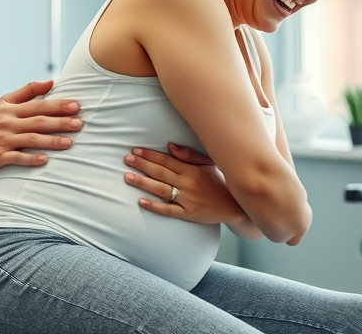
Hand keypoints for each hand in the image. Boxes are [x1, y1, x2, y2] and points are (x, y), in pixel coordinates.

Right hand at [0, 80, 80, 173]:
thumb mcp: (2, 104)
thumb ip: (27, 92)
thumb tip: (51, 82)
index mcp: (10, 110)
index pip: (37, 105)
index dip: (57, 105)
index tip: (76, 105)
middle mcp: (7, 124)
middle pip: (37, 121)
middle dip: (60, 122)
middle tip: (80, 123)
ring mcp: (2, 141)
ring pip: (30, 140)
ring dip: (51, 141)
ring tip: (70, 142)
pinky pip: (16, 158)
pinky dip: (30, 159)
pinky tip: (44, 160)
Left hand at [123, 143, 247, 225]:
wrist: (235, 206)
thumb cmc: (219, 182)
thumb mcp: (208, 164)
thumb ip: (189, 155)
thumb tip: (170, 146)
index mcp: (191, 170)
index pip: (166, 161)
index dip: (150, 155)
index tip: (135, 151)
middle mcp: (188, 183)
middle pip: (160, 173)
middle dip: (142, 165)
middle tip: (126, 160)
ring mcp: (187, 199)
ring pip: (161, 189)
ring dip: (143, 183)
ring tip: (127, 177)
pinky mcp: (188, 214)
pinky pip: (169, 209)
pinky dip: (155, 206)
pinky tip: (141, 201)